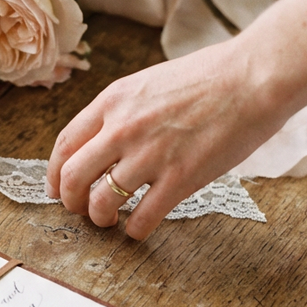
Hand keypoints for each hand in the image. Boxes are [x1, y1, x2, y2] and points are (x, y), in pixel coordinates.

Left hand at [46, 37, 285, 239]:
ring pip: (102, 202)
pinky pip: (143, 217)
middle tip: (80, 210)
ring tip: (110, 221)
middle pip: (73, 177)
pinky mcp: (181, 178)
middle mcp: (123, 128)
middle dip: (71, 201)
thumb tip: (103, 140)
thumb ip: (122, 110)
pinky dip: (135, 230)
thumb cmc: (208, 76)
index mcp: (113, 100)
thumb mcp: (148, 82)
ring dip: (101, 218)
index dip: (54, 173)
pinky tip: (140, 228)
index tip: (56, 188)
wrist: (252, 77)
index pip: (65, 143)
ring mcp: (150, 154)